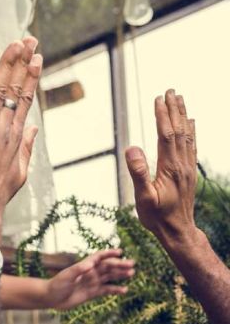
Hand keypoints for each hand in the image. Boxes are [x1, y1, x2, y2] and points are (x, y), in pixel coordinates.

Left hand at [0, 37, 42, 220]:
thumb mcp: (19, 172)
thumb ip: (27, 147)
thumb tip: (34, 128)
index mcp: (16, 136)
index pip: (25, 99)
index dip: (31, 77)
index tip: (36, 58)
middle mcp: (5, 128)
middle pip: (16, 88)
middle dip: (23, 62)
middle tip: (29, 39)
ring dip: (7, 64)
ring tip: (15, 43)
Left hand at [45, 249, 133, 309]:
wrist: (51, 298)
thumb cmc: (56, 284)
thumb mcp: (67, 276)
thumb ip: (78, 269)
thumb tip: (90, 264)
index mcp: (84, 266)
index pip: (99, 257)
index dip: (109, 253)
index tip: (120, 252)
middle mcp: (90, 272)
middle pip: (107, 267)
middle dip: (119, 264)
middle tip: (132, 264)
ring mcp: (92, 282)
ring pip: (109, 277)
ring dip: (120, 275)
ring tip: (131, 273)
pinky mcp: (92, 293)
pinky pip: (106, 290)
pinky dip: (115, 289)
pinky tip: (125, 290)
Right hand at [125, 90, 197, 244]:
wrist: (178, 232)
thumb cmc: (157, 217)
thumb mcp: (143, 198)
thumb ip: (138, 173)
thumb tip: (132, 148)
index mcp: (170, 168)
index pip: (166, 135)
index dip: (162, 116)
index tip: (158, 99)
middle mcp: (181, 164)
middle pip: (179, 131)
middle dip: (174, 110)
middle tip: (170, 91)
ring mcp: (187, 168)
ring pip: (187, 136)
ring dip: (183, 116)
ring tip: (180, 100)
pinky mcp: (188, 172)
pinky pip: (192, 146)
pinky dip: (191, 131)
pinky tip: (191, 123)